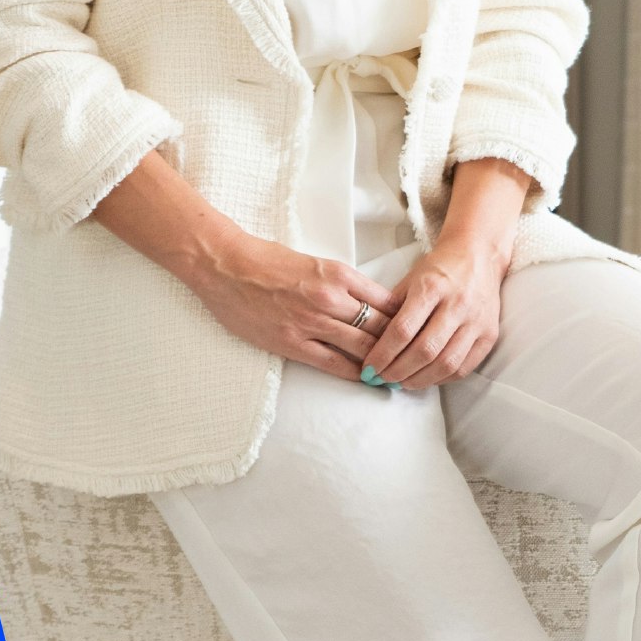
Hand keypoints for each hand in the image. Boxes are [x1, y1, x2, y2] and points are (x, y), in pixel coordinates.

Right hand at [186, 230, 399, 380]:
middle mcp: (332, 298)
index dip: (404, 319)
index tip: (413, 332)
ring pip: (364, 347)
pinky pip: (334, 364)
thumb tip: (369, 304)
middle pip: (381, 327)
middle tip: (413, 359)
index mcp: (339, 274)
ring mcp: (313, 322)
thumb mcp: (316, 263)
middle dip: (400, 345)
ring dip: (382, 363)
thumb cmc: (267, 261)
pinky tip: (366, 379)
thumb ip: (342, 284)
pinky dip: (355, 374)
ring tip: (396, 374)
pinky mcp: (293, 343)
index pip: (387, 302)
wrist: (227, 267)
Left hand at [368, 234, 507, 390]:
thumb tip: (371, 345)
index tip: (369, 367)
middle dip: (398, 371)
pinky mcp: (490, 334)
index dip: (383, 354)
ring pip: (446, 363)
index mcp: (432, 287)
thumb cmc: (440, 268)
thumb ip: (392, 309)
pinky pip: (464, 367)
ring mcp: (477, 321)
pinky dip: (442, 378)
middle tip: (382, 378)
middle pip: (425, 351)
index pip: (403, 330)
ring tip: (402, 382)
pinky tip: (426, 377)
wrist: (479, 255)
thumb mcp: (410, 279)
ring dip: (420, 380)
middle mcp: (457, 304)